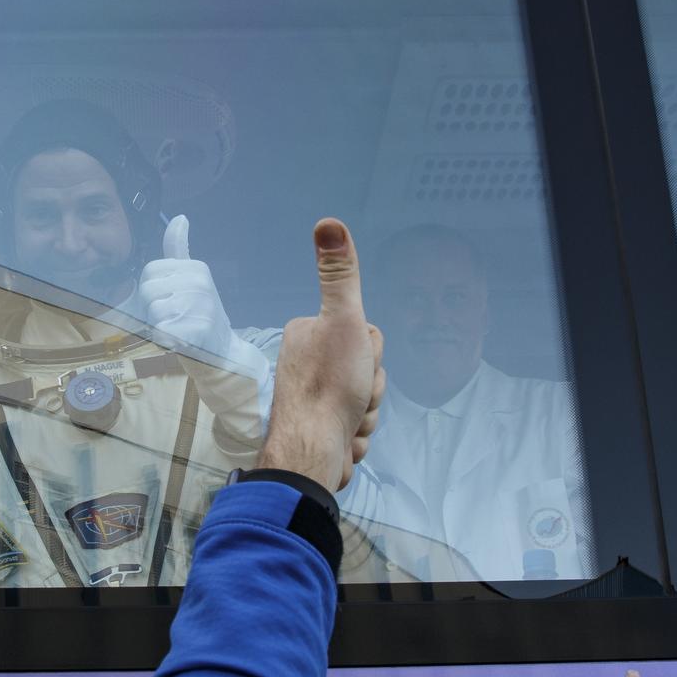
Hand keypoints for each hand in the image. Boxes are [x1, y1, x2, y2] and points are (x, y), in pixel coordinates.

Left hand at [138, 215, 260, 373]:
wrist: (224, 351)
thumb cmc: (201, 314)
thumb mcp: (192, 278)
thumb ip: (179, 250)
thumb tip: (180, 217)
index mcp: (196, 268)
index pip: (149, 272)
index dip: (152, 291)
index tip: (170, 301)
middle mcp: (198, 283)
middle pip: (147, 292)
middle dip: (152, 310)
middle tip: (173, 318)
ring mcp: (199, 306)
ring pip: (152, 313)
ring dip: (158, 327)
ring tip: (178, 329)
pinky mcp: (196, 330)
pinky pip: (160, 332)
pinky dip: (164, 341)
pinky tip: (179, 341)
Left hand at [258, 218, 384, 491]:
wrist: (313, 454)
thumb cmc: (330, 387)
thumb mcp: (343, 321)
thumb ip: (339, 275)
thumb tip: (328, 222)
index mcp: (307, 334)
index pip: (365, 332)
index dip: (370, 350)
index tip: (355, 363)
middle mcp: (305, 364)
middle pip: (367, 365)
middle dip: (370, 387)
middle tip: (353, 395)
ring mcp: (313, 400)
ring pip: (365, 398)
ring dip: (366, 414)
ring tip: (348, 420)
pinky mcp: (321, 431)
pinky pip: (356, 427)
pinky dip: (356, 436)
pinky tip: (344, 439)